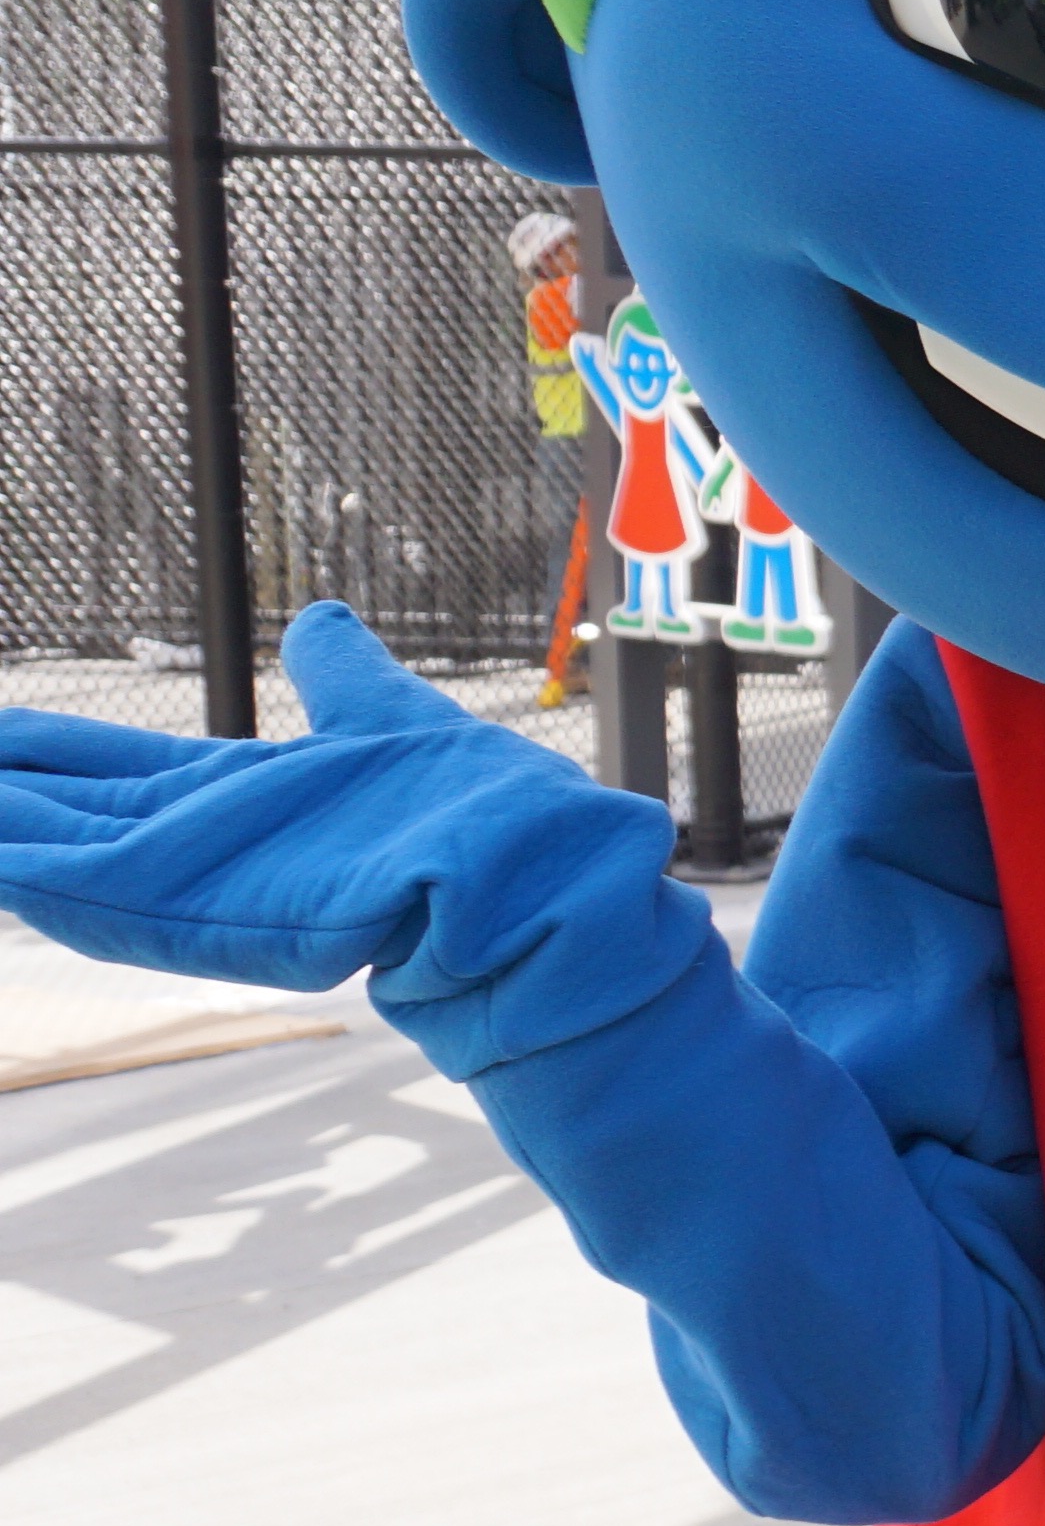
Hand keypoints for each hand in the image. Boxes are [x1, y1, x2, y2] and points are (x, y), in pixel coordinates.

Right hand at [0, 606, 657, 1000]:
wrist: (513, 872)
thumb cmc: (465, 806)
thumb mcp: (377, 715)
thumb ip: (337, 675)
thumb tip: (321, 621)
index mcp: (228, 799)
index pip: (100, 771)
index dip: (35, 750)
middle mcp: (188, 843)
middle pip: (49, 807)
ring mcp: (177, 878)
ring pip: (34, 845)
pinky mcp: (176, 903)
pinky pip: (57, 878)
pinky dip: (4, 856)